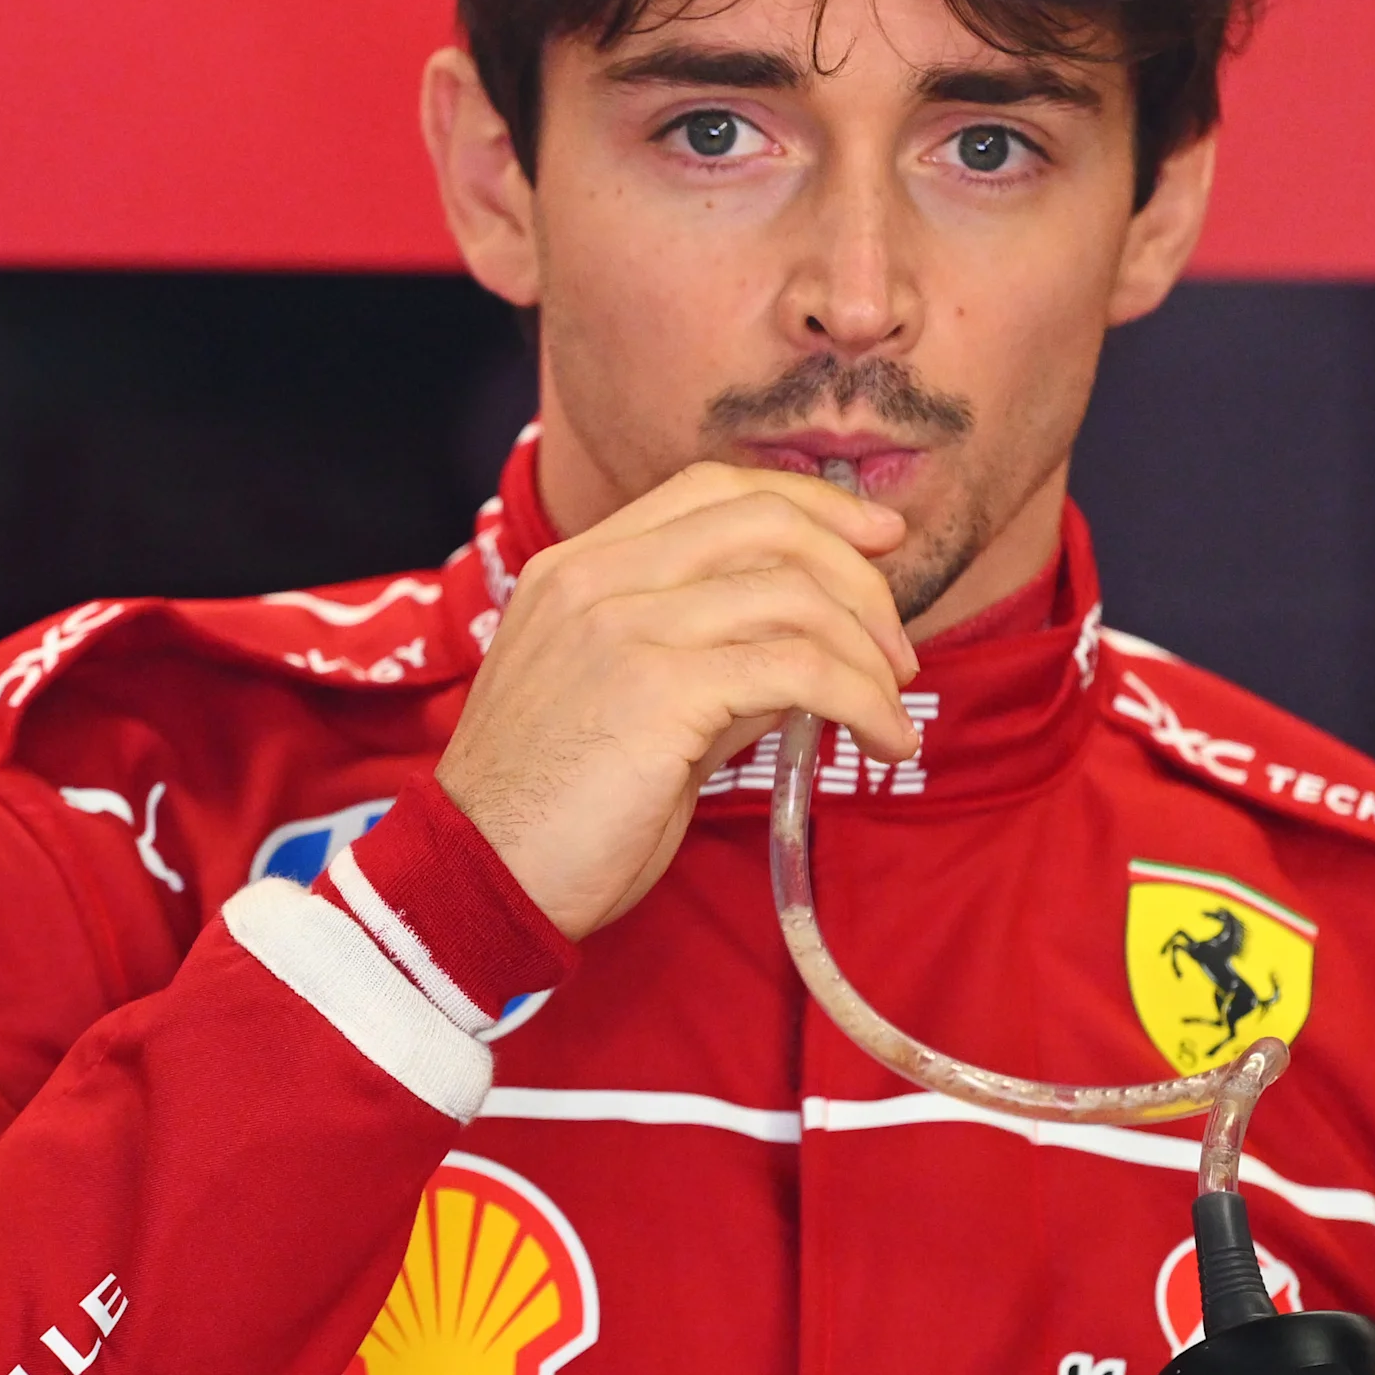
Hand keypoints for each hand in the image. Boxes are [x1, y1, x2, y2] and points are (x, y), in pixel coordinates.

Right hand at [438, 462, 920, 938]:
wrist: (476, 884)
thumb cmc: (551, 816)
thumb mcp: (633, 714)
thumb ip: (715, 668)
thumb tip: (810, 654)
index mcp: (578, 569)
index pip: (713, 490)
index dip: (810, 506)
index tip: (876, 544)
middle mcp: (596, 577)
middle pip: (765, 520)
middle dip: (857, 576)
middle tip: (897, 649)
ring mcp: (622, 624)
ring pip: (793, 593)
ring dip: (869, 652)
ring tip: (892, 712)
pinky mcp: (656, 687)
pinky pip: (798, 667)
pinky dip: (862, 698)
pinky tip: (881, 739)